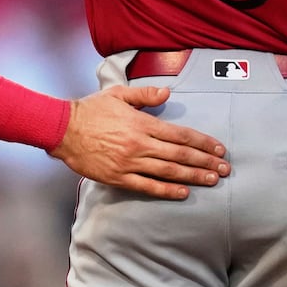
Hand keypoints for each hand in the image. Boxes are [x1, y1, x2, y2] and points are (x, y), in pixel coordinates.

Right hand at [50, 84, 228, 198]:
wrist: (62, 130)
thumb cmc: (90, 110)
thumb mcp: (118, 94)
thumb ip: (145, 94)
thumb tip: (168, 93)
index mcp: (142, 124)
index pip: (180, 134)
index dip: (202, 142)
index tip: (219, 148)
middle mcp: (139, 145)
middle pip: (180, 154)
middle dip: (205, 162)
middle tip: (224, 168)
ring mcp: (129, 163)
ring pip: (168, 171)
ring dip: (193, 176)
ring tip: (211, 180)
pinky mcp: (118, 177)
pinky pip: (147, 186)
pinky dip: (167, 190)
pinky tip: (183, 192)